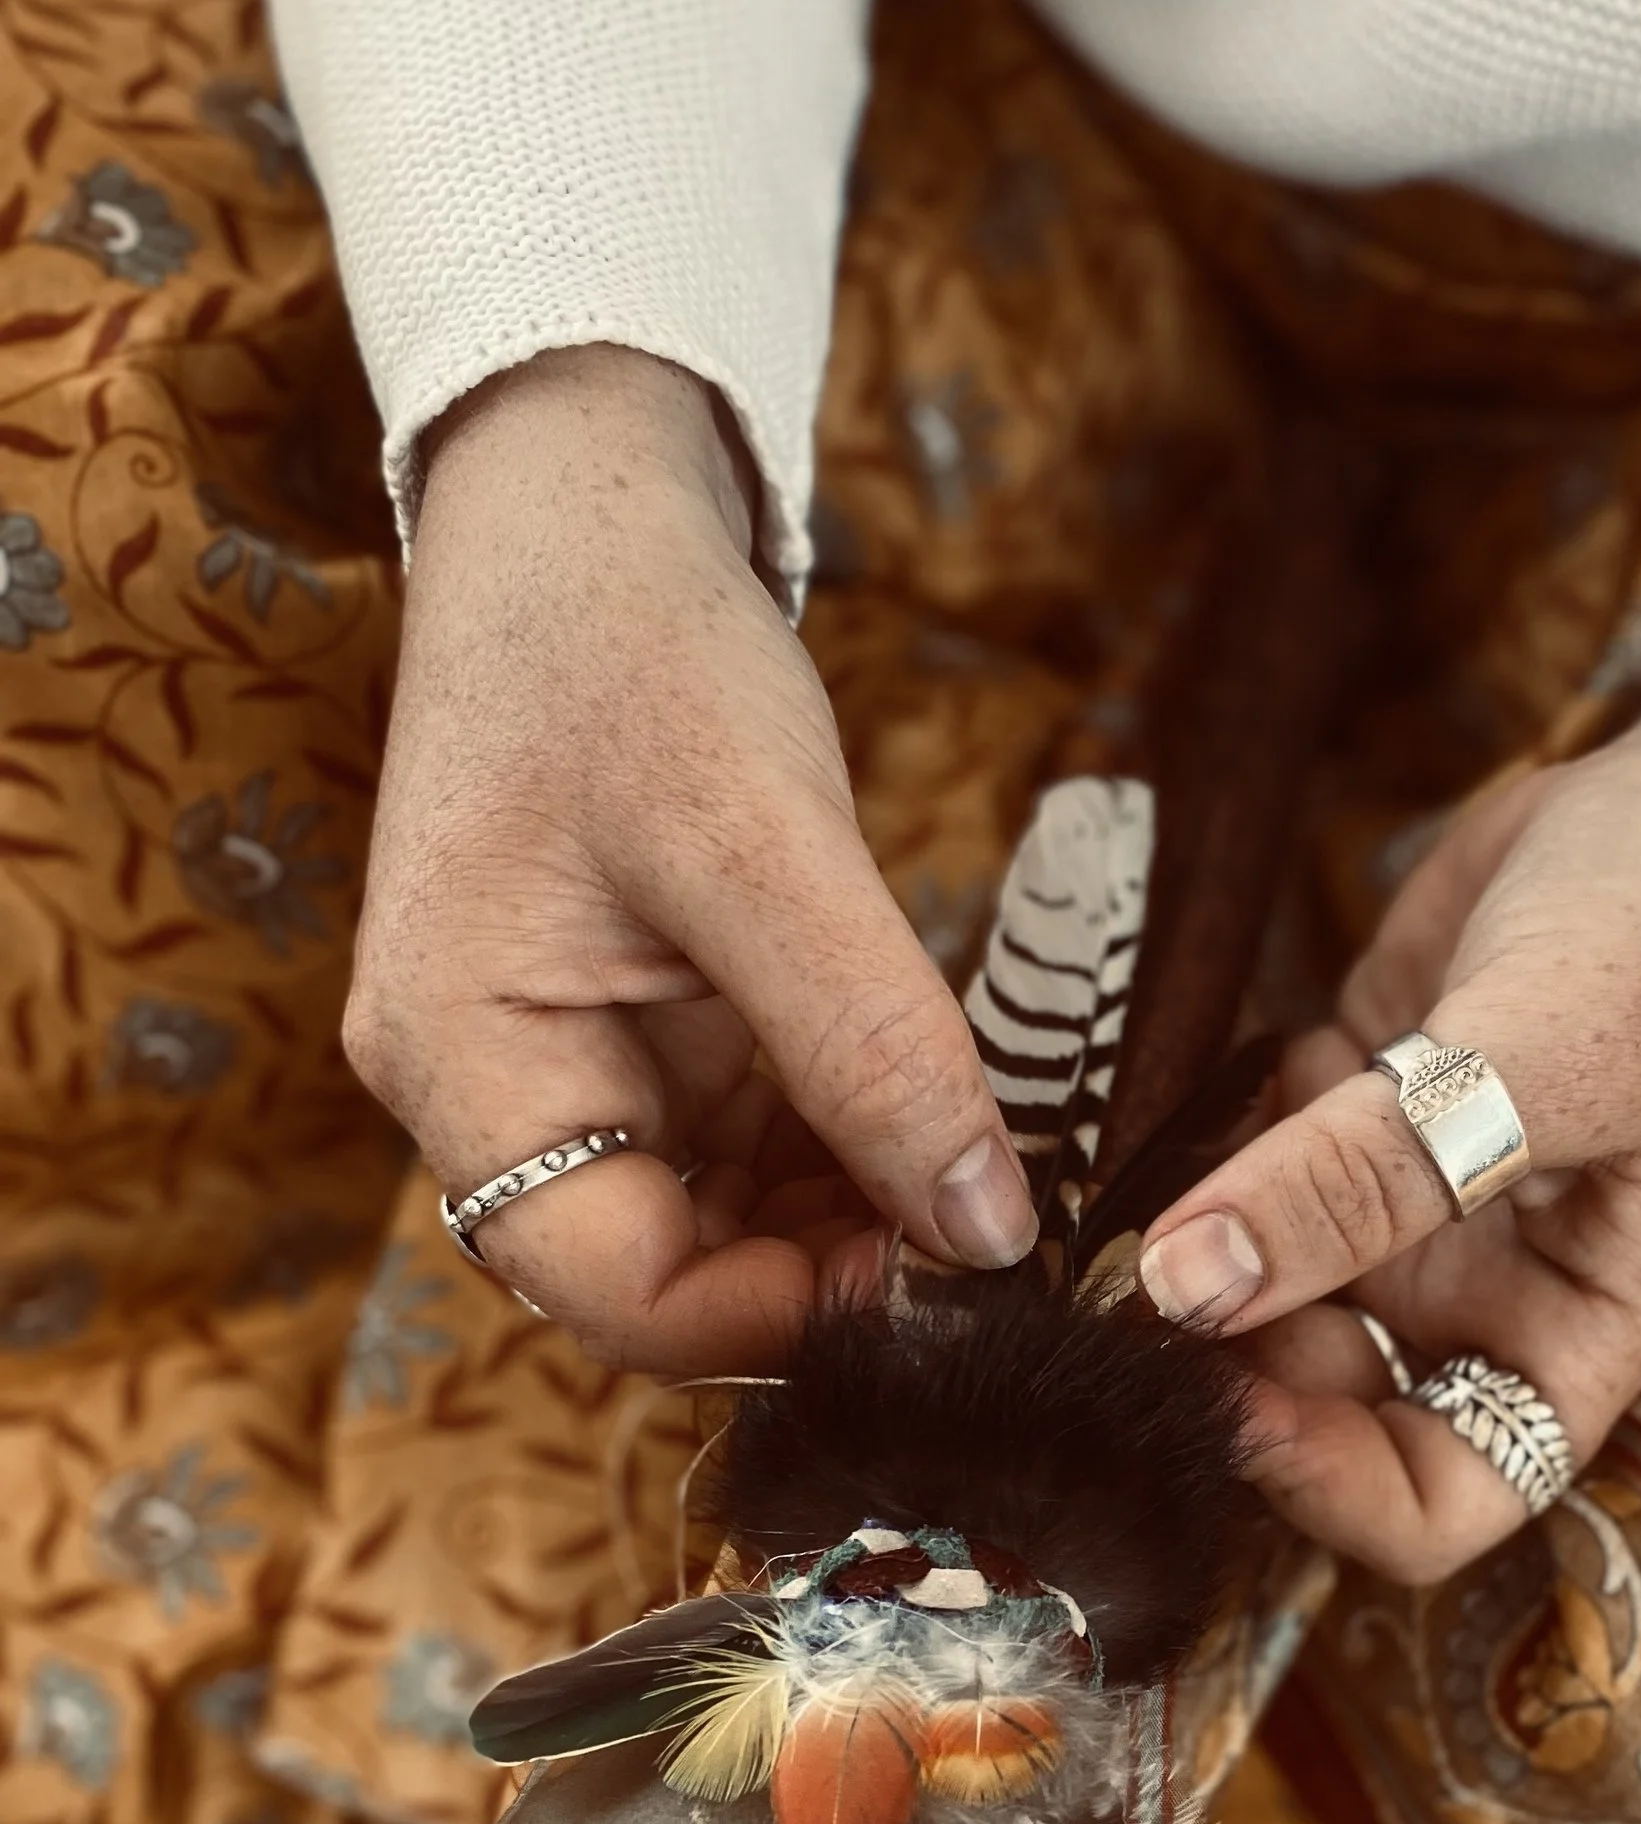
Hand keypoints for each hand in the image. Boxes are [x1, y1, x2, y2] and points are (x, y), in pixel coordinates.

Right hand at [347, 345, 1036, 1374]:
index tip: (943, 1282)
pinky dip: (847, 1154)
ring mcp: (570, 1068)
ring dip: (852, 1223)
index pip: (618, 1291)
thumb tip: (984, 1229)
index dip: (782, 1317)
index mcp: (463, 1063)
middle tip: (993, 1243)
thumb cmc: (630, 644)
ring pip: (724, 1224)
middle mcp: (493, 1094)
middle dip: (829, 1277)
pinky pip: (747, 1149)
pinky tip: (943, 1125)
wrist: (584, 506)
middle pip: (669, 1278)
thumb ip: (870, 1044)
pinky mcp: (641, 1036)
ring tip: (988, 1180)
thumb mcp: (759, 841)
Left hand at [1141, 431, 1640, 1581]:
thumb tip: (1185, 1286)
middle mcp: (1476, 1301)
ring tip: (1113, 1205)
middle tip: (1126, 1297)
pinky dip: (1180, 1164)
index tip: (1227, 1399)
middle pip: (1320, 1416)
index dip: (1325, 1487)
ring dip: (1182, 1271)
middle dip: (1227, 1376)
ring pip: (1254, 1302)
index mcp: (1567, 1339)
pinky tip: (1157, 1110)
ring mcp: (1400, 1215)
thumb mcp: (1528, 1065)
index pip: (1438, 1504)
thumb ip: (1359, 1180)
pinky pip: (1232, 1183)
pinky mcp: (1339, 1122)